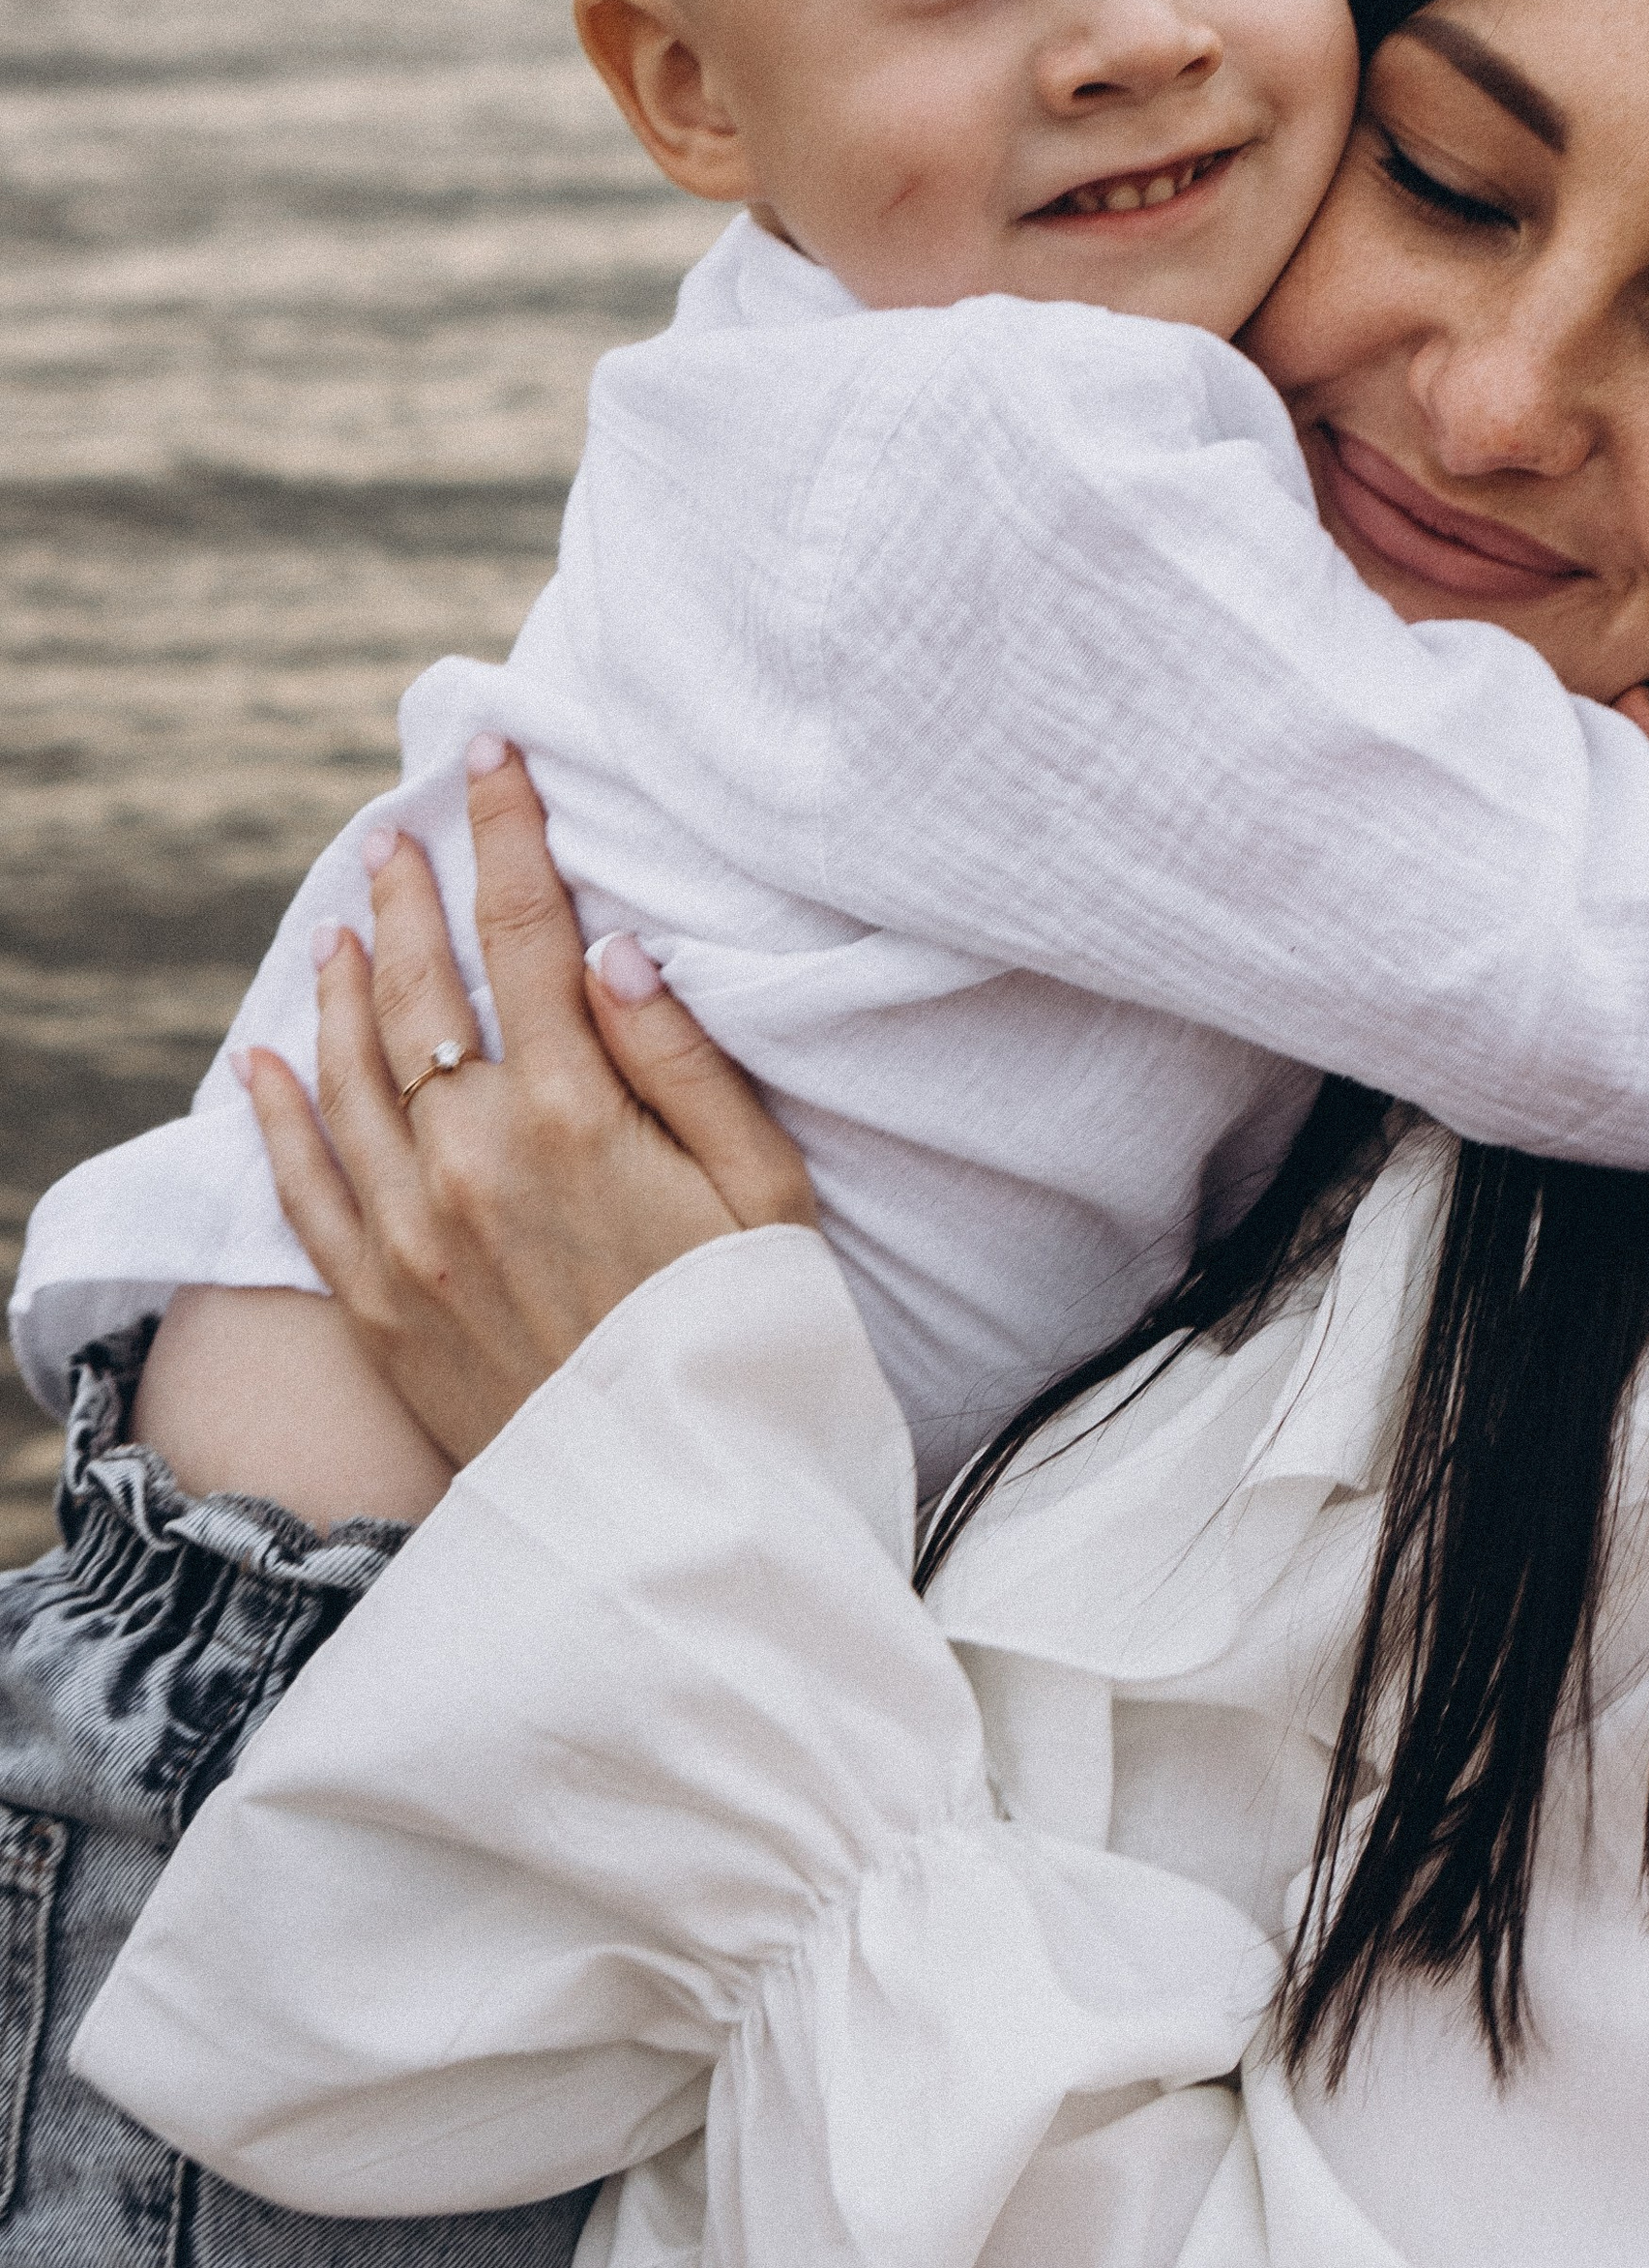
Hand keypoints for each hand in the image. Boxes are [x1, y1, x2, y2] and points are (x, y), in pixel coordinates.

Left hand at [241, 742, 817, 1461]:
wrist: (678, 1507)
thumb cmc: (746, 1335)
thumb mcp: (764, 1190)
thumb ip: (684, 1063)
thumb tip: (611, 950)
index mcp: (577, 1118)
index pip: (529, 936)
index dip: (509, 836)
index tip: (491, 760)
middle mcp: (475, 1163)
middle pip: (422, 991)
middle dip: (409, 896)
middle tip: (398, 830)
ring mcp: (414, 1238)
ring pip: (350, 1076)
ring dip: (340, 984)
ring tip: (340, 919)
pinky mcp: (379, 1308)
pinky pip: (304, 1190)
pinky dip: (278, 1116)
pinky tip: (265, 1063)